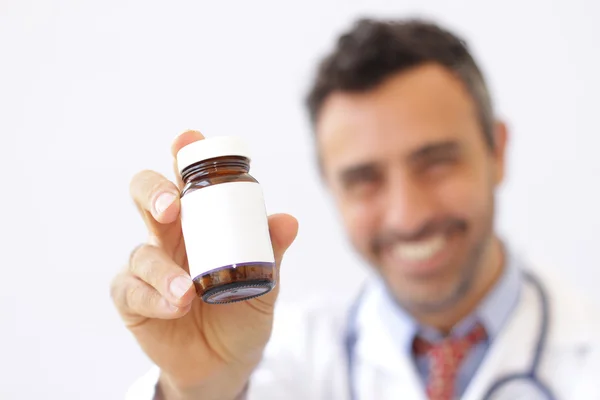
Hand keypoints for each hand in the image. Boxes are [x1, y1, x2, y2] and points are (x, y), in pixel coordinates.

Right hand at [111, 130, 298, 399]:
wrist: (226, 362)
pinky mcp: (132, 297)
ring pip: (140, 248)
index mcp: (201, 220)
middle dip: (154, 192)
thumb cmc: (242, 310)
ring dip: (163, 269)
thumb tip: (287, 220)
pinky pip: (131, 288)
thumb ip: (271, 251)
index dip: (184, 155)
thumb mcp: (265, 281)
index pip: (187, 179)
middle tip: (172, 207)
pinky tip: (176, 306)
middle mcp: (170, 235)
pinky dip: (155, 296)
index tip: (187, 139)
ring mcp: (148, 265)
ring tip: (189, 292)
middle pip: (146, 194)